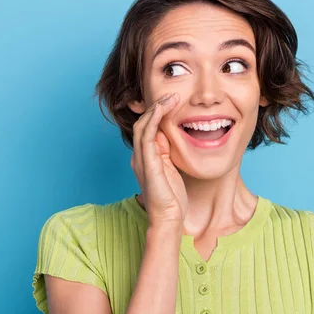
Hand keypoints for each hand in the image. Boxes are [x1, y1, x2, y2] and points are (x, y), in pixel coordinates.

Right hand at [130, 92, 187, 226]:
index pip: (147, 129)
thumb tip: (174, 135)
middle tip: (172, 94)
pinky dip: (154, 120)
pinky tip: (163, 109)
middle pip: (143, 123)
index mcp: (145, 158)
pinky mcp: (146, 163)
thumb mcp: (173, 170)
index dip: (157, 113)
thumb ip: (170, 153)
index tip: (171, 100)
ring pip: (143, 126)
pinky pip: (146, 136)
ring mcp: (140, 159)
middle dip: (156, 106)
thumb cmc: (173, 198)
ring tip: (171, 97)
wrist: (168, 219)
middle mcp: (139, 156)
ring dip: (156, 109)